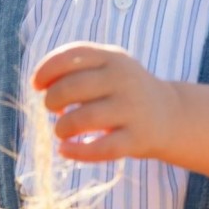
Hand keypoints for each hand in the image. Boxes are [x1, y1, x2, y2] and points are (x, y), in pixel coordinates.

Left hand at [32, 42, 178, 162]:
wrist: (170, 115)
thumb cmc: (124, 91)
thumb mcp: (108, 68)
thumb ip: (75, 69)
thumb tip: (39, 84)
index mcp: (113, 58)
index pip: (71, 56)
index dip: (46, 70)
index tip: (37, 85)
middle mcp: (124, 80)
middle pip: (71, 88)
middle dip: (52, 100)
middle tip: (54, 109)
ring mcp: (133, 109)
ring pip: (83, 119)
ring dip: (61, 127)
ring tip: (61, 130)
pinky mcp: (137, 139)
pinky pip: (101, 148)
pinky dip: (77, 152)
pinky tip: (65, 150)